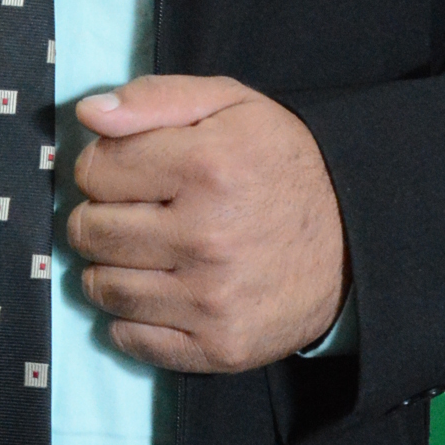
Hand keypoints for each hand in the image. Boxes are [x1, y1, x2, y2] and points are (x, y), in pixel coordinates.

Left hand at [66, 74, 347, 372]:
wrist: (356, 237)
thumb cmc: (281, 163)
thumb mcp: (230, 105)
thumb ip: (155, 97)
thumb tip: (89, 113)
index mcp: (206, 167)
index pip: (94, 170)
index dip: (103, 166)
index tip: (128, 172)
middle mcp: (206, 237)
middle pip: (90, 231)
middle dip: (99, 216)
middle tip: (131, 213)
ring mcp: (212, 299)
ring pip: (103, 287)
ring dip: (108, 268)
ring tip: (140, 252)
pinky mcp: (220, 347)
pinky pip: (132, 339)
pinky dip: (129, 320)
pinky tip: (156, 292)